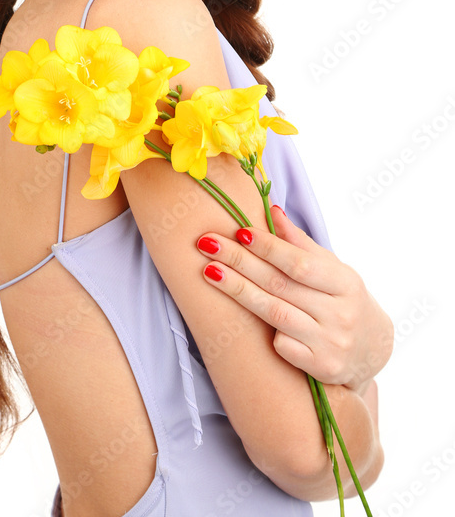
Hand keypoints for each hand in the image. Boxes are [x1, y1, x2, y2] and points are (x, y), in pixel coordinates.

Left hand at [195, 205, 393, 392]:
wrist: (372, 351)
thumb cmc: (342, 299)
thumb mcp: (332, 269)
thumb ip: (301, 243)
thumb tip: (272, 209)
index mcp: (346, 284)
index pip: (300, 263)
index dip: (268, 247)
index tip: (239, 232)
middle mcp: (341, 315)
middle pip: (280, 285)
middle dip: (240, 262)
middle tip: (207, 244)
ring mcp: (331, 344)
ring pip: (274, 314)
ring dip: (238, 291)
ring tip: (208, 271)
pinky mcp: (320, 368)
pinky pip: (282, 346)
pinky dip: (264, 330)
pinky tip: (242, 320)